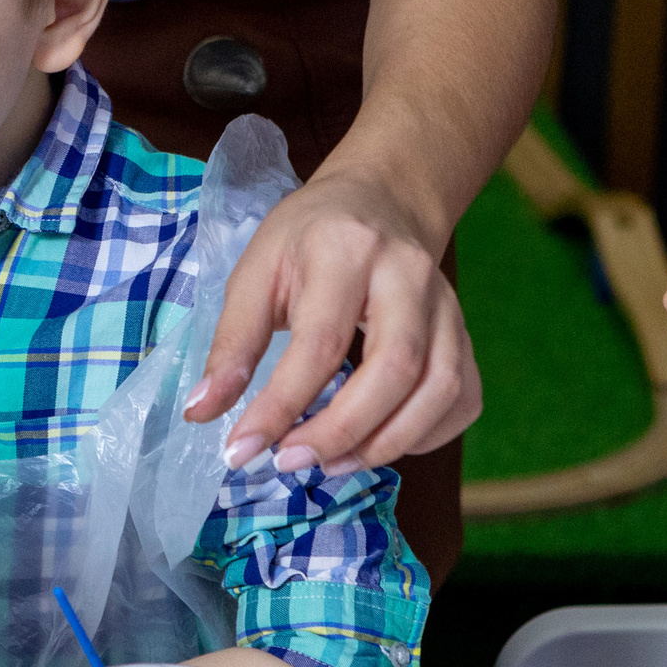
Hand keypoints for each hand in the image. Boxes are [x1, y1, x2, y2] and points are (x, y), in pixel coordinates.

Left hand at [183, 172, 478, 473]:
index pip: (320, 342)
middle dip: (341, 431)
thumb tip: (202, 412)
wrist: (380, 201)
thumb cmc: (308, 239)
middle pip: (396, 368)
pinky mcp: (465, 334)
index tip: (241, 449)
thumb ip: (233, 343)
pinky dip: (423, 436)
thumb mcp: (256, 271)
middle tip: (288, 461)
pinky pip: (461, 399)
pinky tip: (375, 444)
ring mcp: (448, 306)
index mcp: (347, 252)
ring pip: (441, 389)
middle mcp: (409, 276)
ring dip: (385, 443)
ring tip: (329, 465)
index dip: (280, 405)